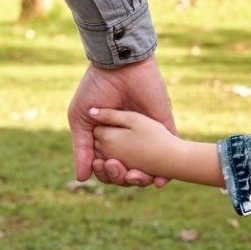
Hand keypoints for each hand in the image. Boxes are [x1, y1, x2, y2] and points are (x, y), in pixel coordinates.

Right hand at [67, 55, 176, 186]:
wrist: (119, 67)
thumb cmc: (96, 89)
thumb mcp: (81, 120)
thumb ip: (82, 149)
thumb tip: (82, 178)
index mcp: (107, 139)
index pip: (107, 167)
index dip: (104, 173)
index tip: (101, 166)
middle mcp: (127, 140)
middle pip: (126, 172)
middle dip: (120, 177)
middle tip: (116, 168)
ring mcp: (146, 135)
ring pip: (147, 169)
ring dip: (140, 180)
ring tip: (133, 176)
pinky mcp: (164, 127)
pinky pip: (169, 154)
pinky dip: (166, 173)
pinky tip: (160, 182)